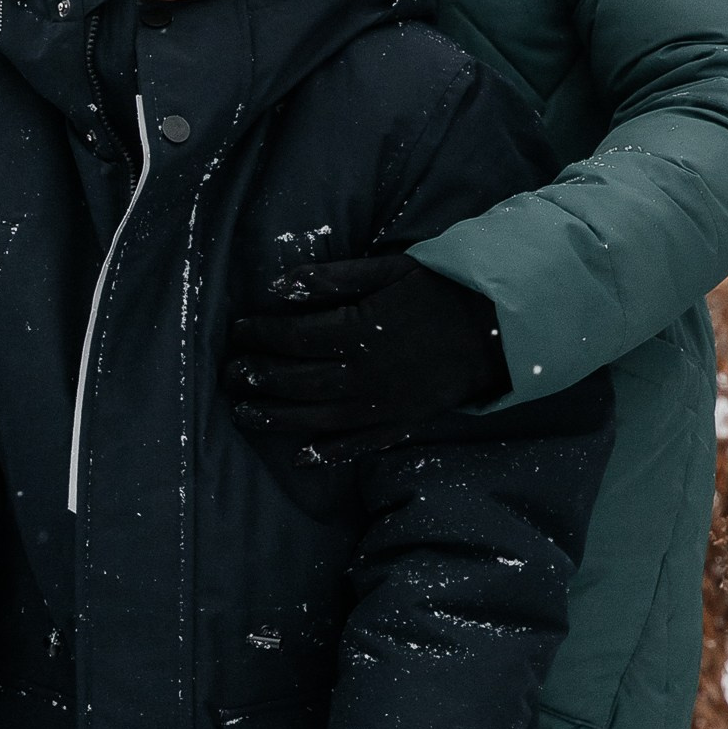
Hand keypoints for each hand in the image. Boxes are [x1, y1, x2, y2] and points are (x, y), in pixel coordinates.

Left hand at [228, 252, 509, 448]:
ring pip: (316, 417)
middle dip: (257, 377)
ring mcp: (382, 405)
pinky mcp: (401, 423)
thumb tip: (278, 287)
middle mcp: (363, 375)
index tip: (238, 330)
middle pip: (296, 380)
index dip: (260, 335)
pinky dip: (330, 454)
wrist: (499, 326)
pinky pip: (359, 444)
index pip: (292, 338)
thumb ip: (332, 278)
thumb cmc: (439, 290)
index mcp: (358, 332)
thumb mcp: (387, 270)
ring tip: (243, 413)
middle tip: (229, 374)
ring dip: (275, 418)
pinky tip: (302, 458)